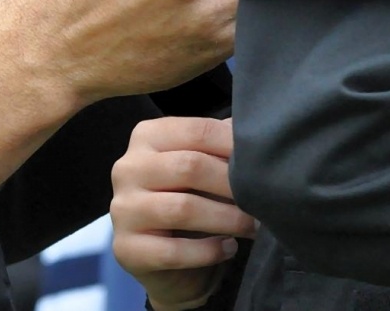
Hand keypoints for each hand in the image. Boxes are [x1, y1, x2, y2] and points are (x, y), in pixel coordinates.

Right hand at [111, 117, 255, 310]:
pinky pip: (173, 250)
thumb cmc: (189, 200)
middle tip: (265, 200)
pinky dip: (208, 251)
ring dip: (227, 219)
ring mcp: (123, 209)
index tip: (266, 163)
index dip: (235, 147)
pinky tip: (228, 248)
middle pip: (189, 166)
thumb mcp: (202, 166)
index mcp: (146, 137)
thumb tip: (255, 130)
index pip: (196, 132)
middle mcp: (127, 168)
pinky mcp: (126, 248)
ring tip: (252, 226)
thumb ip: (221, 144)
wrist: (164, 259)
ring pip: (182, 208)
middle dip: (233, 185)